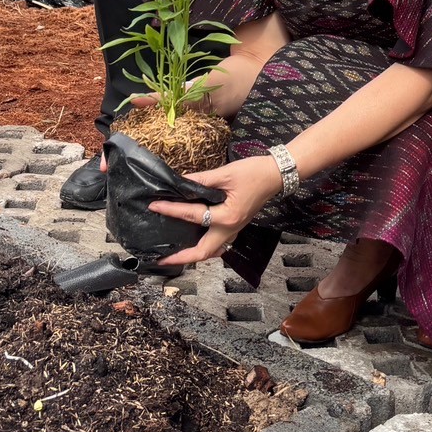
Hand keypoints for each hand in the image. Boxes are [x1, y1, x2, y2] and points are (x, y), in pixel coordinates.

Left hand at [148, 155, 283, 265]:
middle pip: (202, 253)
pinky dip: (204, 246)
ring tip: (176, 254)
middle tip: (161, 258)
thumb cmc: (254, 172)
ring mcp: (235, 229)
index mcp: (226, 216)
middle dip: (181, 258)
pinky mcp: (237, 226)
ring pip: (211, 252)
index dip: (171, 210)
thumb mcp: (225, 173)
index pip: (192, 215)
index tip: (154, 206)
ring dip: (193, 256)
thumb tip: (180, 181)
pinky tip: (195, 240)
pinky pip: (218, 244)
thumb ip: (201, 179)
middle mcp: (230, 228)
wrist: (276, 174)